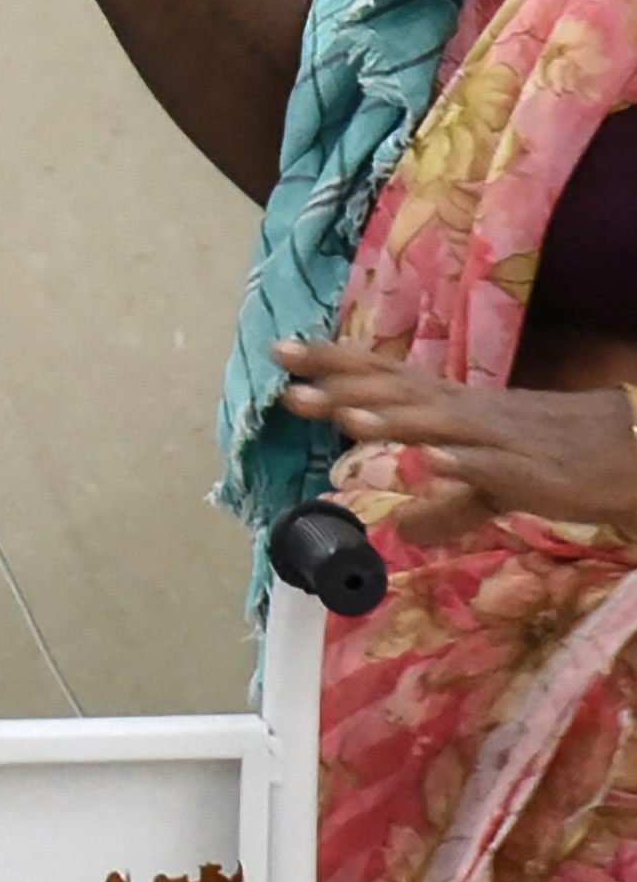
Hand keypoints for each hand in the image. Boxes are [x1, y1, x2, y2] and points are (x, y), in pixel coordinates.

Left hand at [274, 338, 636, 541]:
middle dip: (342, 388)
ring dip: (391, 421)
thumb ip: (448, 503)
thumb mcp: (493, 482)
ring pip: (437, 423)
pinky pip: (492, 466)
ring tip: (345, 419)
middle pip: (396, 394)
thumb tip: (406, 529)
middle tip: (287, 388)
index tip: (279, 352)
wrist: (632, 450)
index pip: (383, 375)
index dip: (333, 362)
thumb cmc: (555, 455)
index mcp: (450, 406)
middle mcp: (465, 412)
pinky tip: (432, 461)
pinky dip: (462, 461)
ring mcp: (498, 439)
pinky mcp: (532, 471)